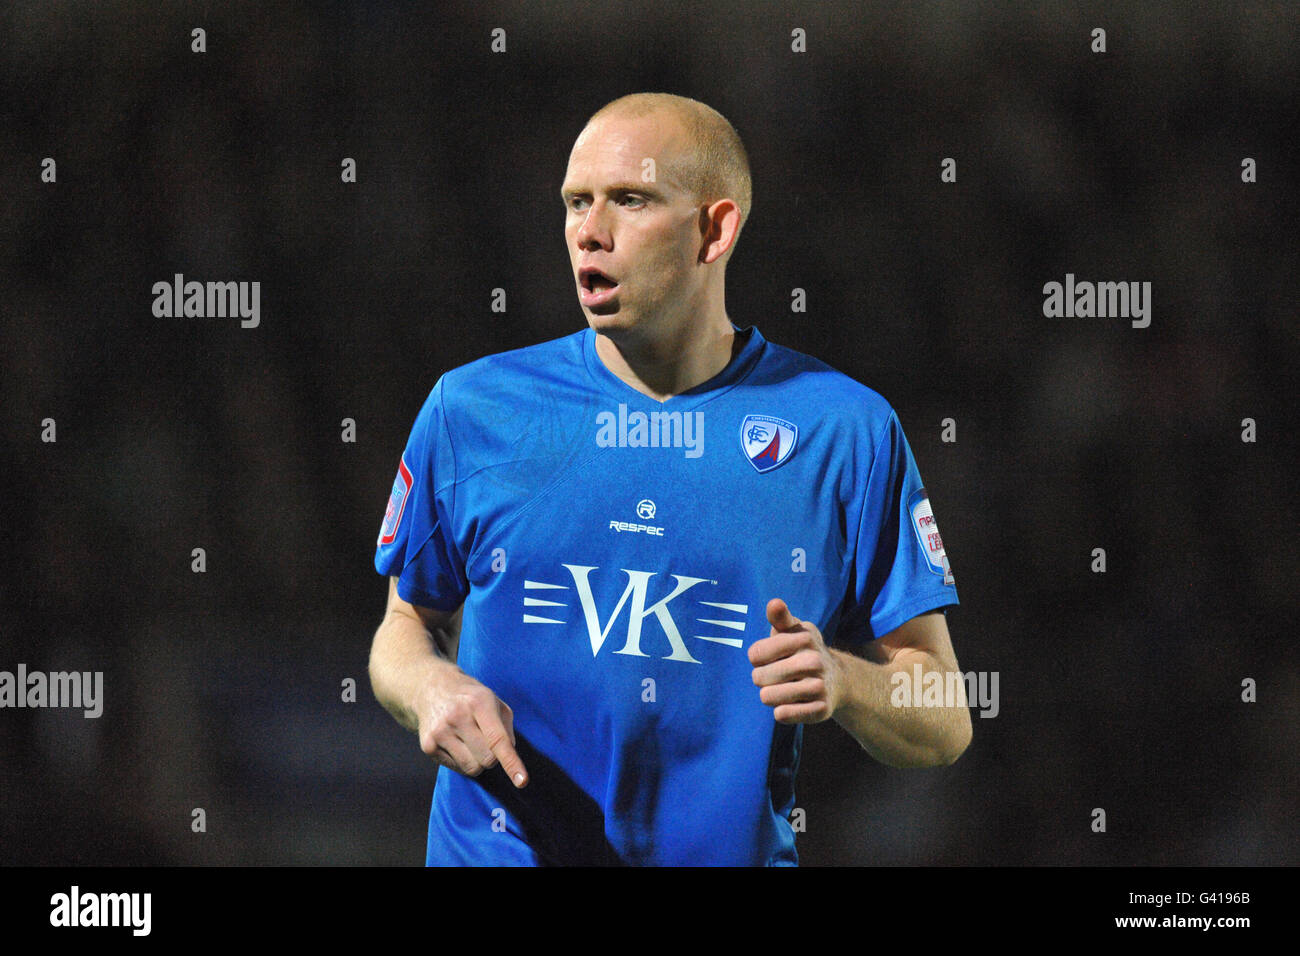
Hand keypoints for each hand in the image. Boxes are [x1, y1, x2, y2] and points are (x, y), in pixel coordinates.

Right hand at [415, 663, 528, 787]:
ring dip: (478, 761)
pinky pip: (457, 768)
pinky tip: (455, 742)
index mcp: (479, 701)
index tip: (522, 782)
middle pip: (488, 759)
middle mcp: (457, 716)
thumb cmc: (470, 697)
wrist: (431, 688)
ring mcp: (440, 732)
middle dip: (493, 756)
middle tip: (485, 739)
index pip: (497, 739)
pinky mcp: (428, 745)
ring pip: (472, 768)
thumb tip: (508, 754)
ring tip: (470, 741)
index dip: (511, 762)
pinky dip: (463, 761)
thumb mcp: (494, 701)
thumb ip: (506, 728)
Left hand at [749, 598, 843, 723]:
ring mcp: (819, 686)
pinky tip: (790, 704)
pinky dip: (781, 711)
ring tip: (783, 689)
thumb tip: (774, 603)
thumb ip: (780, 617)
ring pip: (768, 697)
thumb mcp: (794, 631)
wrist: (837, 680)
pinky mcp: (821, 710)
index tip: (769, 657)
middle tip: (777, 676)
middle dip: (762, 679)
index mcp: (804, 638)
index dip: (757, 658)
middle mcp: (814, 661)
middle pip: (759, 677)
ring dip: (770, 696)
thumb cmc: (803, 651)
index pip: (755, 654)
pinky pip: (783, 714)